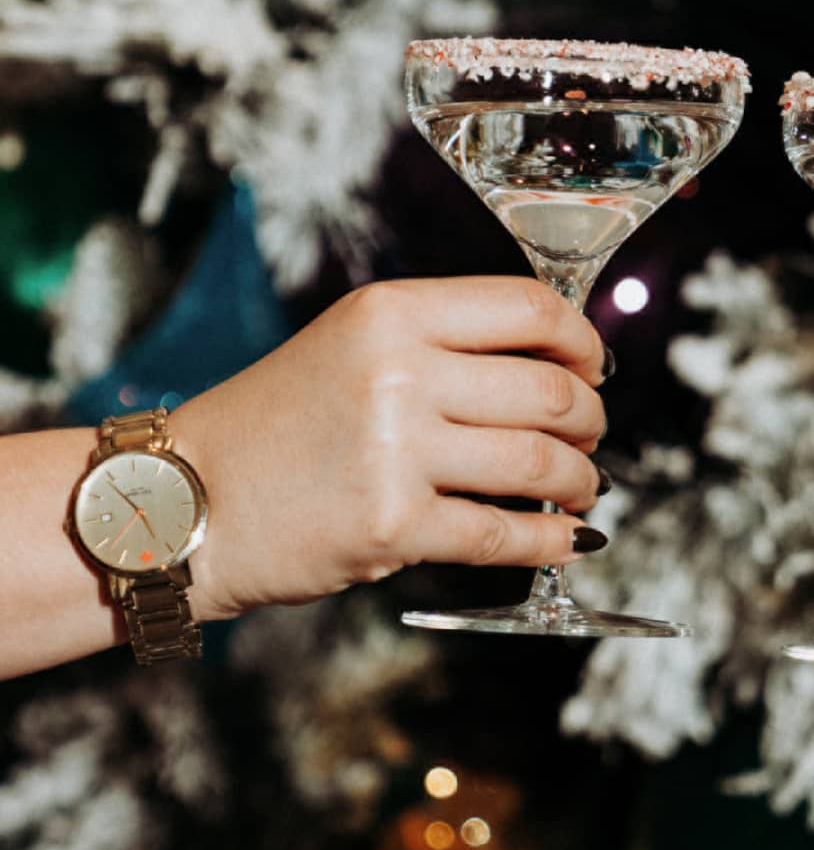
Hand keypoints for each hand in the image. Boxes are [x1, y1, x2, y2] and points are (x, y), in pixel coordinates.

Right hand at [171, 277, 610, 619]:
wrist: (181, 500)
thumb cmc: (277, 425)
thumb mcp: (352, 345)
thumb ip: (444, 343)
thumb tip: (558, 366)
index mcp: (392, 313)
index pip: (529, 308)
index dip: (584, 341)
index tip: (596, 368)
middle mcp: (398, 371)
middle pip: (551, 390)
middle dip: (591, 420)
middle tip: (590, 436)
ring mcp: (396, 450)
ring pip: (542, 463)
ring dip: (581, 480)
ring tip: (581, 487)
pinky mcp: (392, 526)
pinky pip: (506, 534)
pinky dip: (552, 541)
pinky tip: (566, 539)